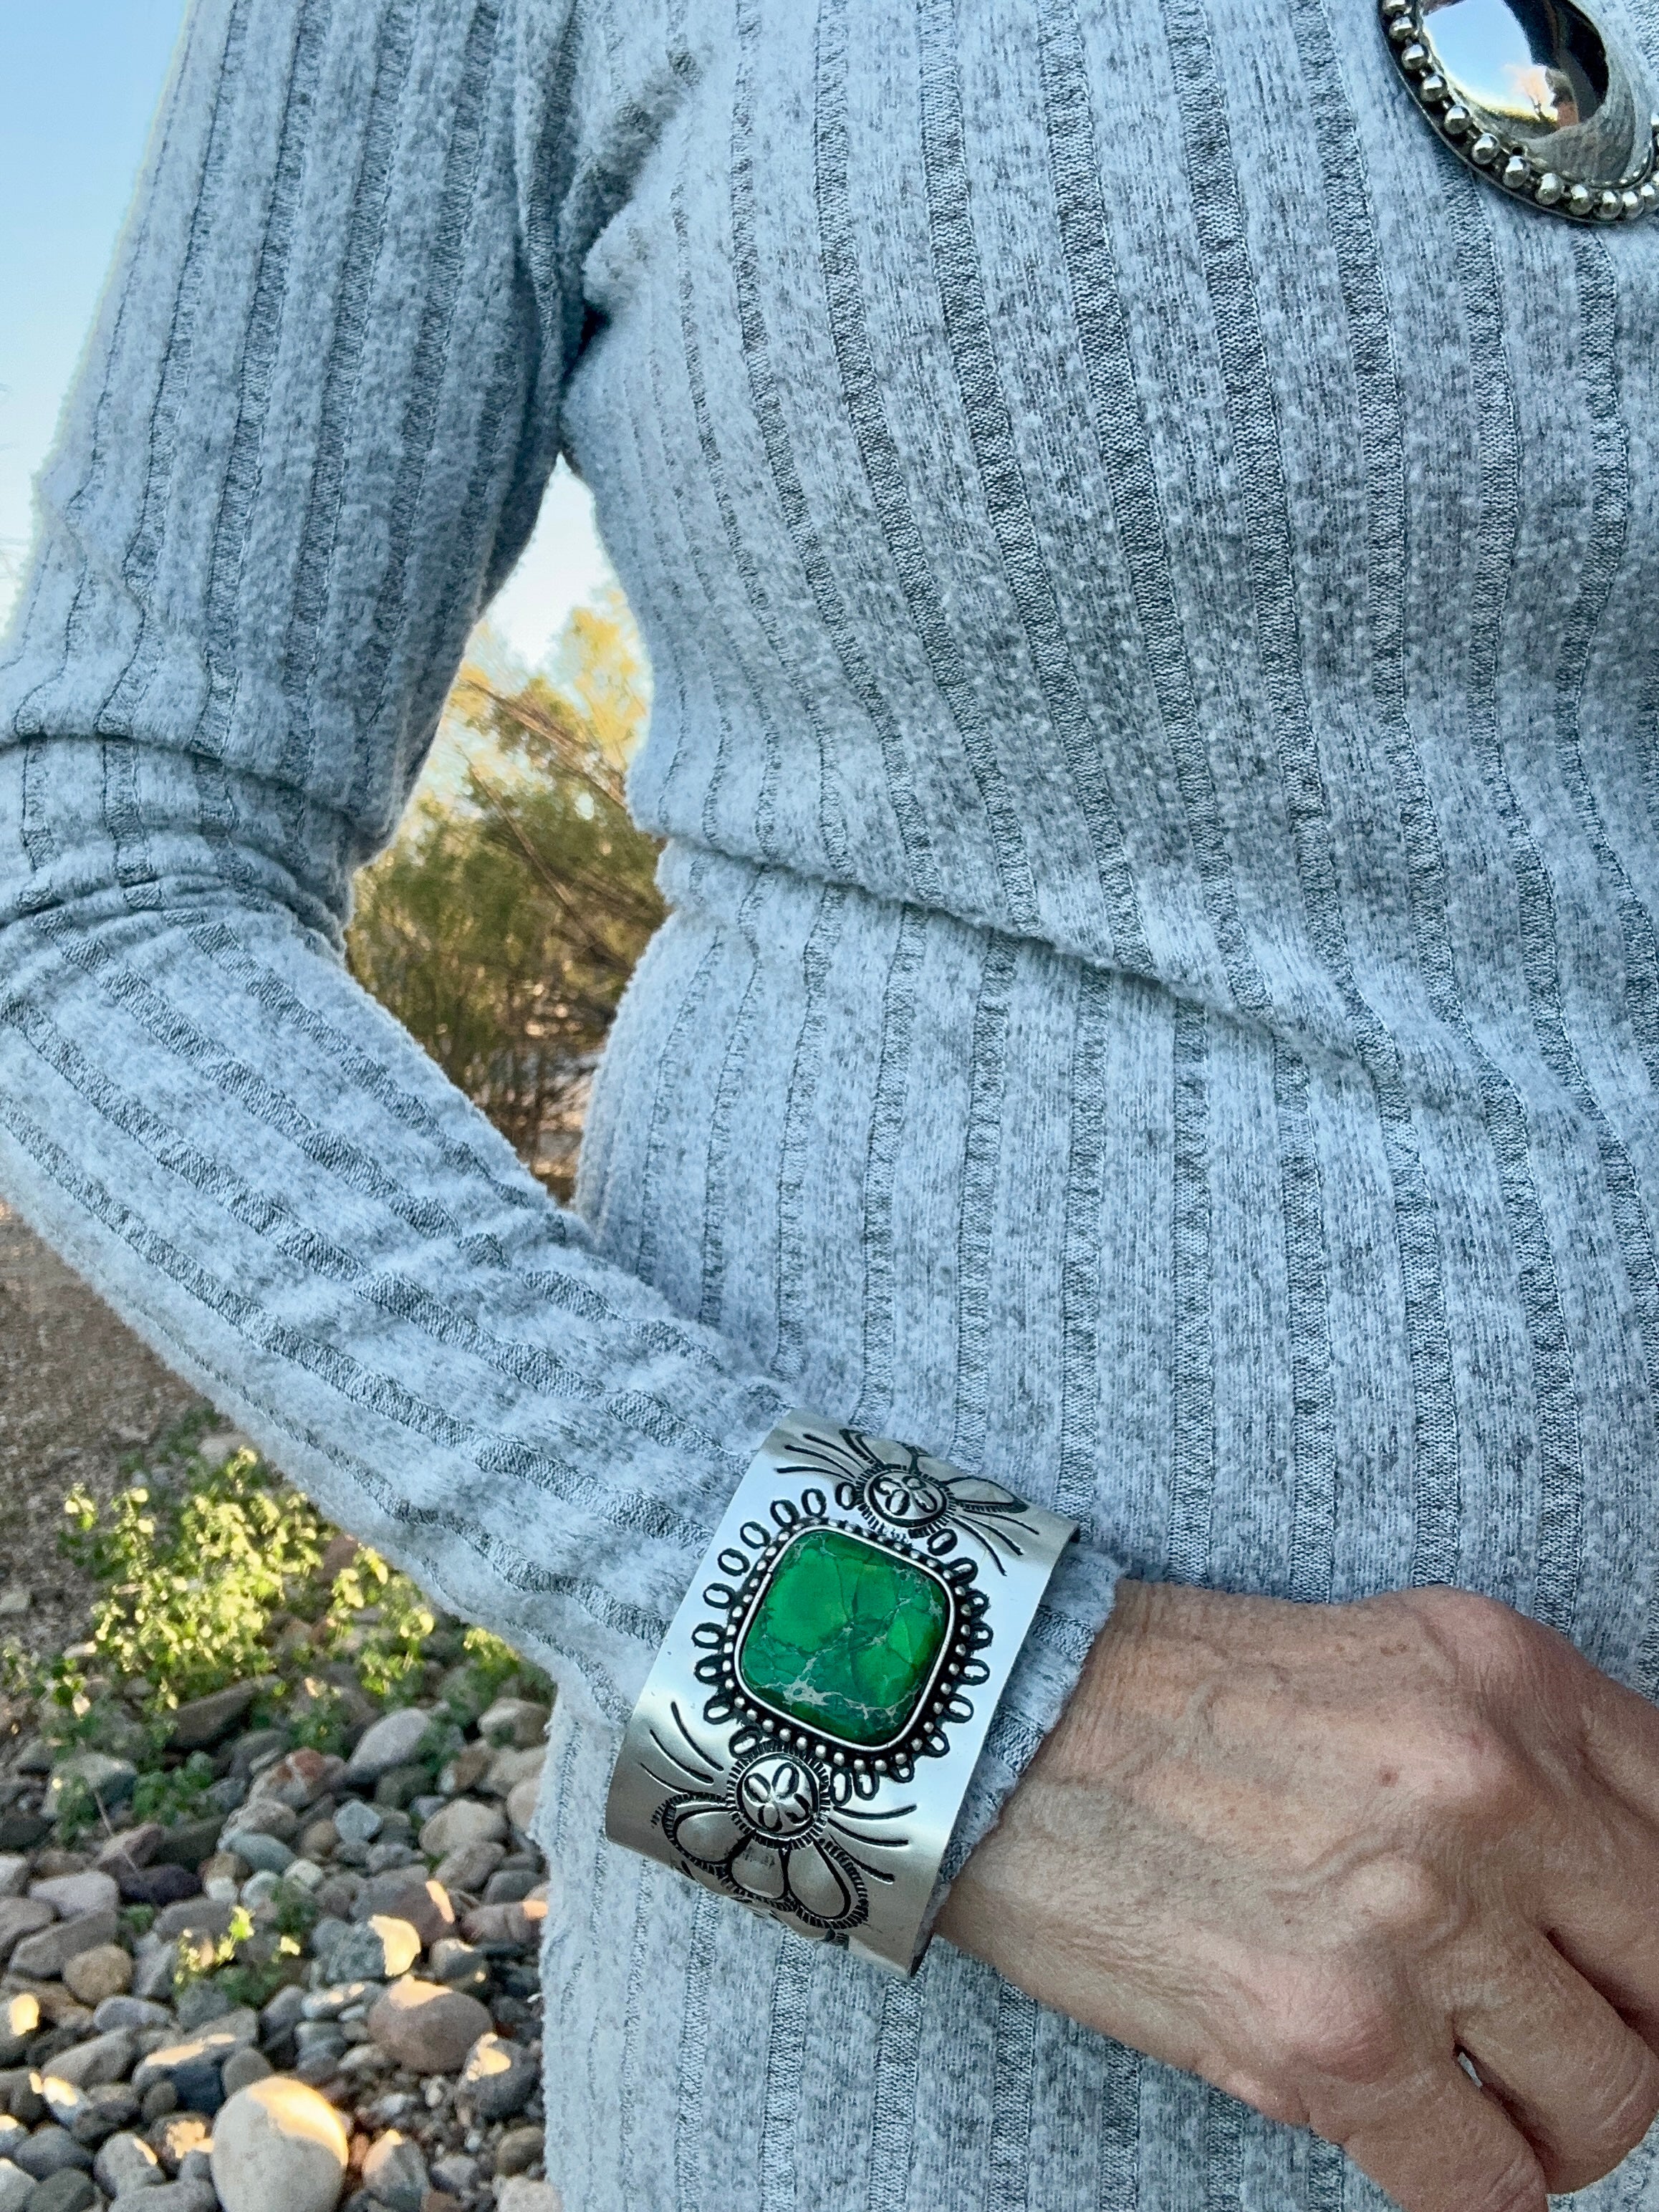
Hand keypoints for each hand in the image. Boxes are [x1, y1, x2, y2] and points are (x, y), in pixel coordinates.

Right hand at [936, 1578, 1658, 2211]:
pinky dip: (1470, 2179)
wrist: (1004, 1730)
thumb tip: (1631, 1897)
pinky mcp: (1336, 2037)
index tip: (1630, 1963)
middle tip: (1568, 2037)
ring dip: (1558, 2120)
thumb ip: (1530, 1754)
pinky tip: (1420, 2131)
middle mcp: (1486, 1785)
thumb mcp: (1391, 1660)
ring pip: (1608, 2095)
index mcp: (1507, 1676)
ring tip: (1492, 2097)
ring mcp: (1418, 1915)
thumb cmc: (1180, 1701)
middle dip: (1632, 2023)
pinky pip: (1488, 2184)